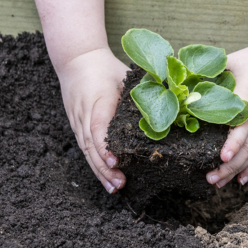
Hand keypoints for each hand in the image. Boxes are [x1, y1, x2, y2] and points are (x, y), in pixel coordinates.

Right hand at [58, 47, 129, 193]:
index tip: (117, 162)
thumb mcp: (124, 76)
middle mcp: (84, 113)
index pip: (98, 126)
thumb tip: (170, 105)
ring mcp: (78, 121)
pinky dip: (95, 165)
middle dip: (105, 168)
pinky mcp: (77, 126)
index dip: (106, 147)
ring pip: (87, 151)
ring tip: (114, 188)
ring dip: (100, 171)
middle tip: (120, 183)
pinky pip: (85, 148)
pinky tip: (106, 178)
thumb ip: (140, 92)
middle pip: (92, 145)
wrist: (77, 59)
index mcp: (98, 98)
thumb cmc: (106, 67)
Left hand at [205, 37, 247, 187]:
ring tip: (219, 183)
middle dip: (229, 165)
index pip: (243, 125)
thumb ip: (210, 71)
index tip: (221, 157)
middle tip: (210, 178)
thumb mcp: (232, 60)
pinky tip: (243, 179)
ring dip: (238, 170)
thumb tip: (182, 78)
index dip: (233, 143)